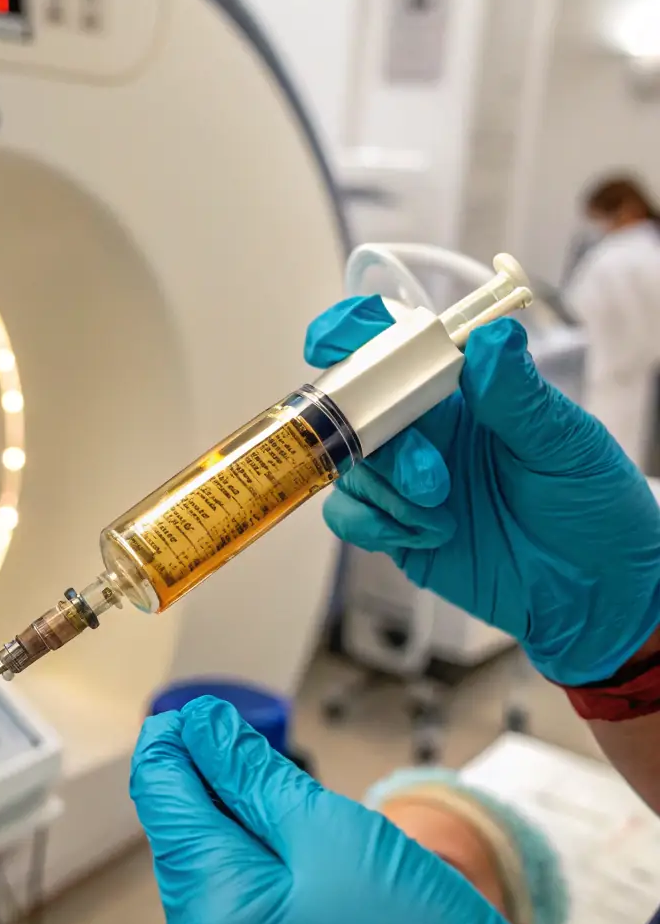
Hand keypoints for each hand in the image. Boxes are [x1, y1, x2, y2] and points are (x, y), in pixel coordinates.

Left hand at [130, 698, 611, 923]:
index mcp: (212, 919)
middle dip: (215, 796)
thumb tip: (199, 729)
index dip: (174, 746)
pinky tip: (310, 880)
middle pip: (186, 849)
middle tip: (260, 755)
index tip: (197, 712)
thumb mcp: (335, 833)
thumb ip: (252, 776)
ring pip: (214, 892)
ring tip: (303, 823)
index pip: (164, 803)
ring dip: (242, 846)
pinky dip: (261, 895)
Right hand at [308, 298, 659, 684]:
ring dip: (389, 487)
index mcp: (463, 390)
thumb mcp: (564, 444)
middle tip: (427, 472)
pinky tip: (428, 534)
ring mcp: (405, 480)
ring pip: (352, 464)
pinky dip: (375, 523)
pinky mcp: (396, 529)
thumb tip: (490, 338)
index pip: (398, 345)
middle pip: (358, 407)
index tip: (332, 343)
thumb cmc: (590, 505)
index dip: (356, 333)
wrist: (592, 591)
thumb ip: (518, 396)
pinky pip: (347, 515)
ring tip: (443, 510)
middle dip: (374, 432)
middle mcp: (427, 429)